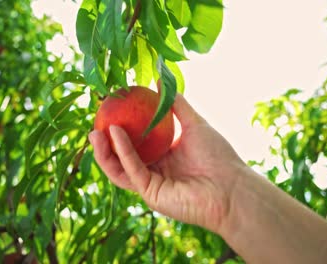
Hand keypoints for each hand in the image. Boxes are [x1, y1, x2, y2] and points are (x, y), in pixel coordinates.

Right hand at [89, 94, 245, 232]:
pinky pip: (131, 171)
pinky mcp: (150, 194)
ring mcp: (150, 184)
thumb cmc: (218, 156)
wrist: (232, 186)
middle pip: (121, 157)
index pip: (134, 143)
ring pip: (119, 168)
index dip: (119, 129)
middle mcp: (154, 170)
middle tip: (94, 123)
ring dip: (105, 151)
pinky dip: (122, 152)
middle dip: (104, 143)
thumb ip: (175, 104)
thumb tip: (159, 79)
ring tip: (94, 132)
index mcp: (163, 155)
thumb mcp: (194, 122)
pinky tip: (115, 133)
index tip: (109, 110)